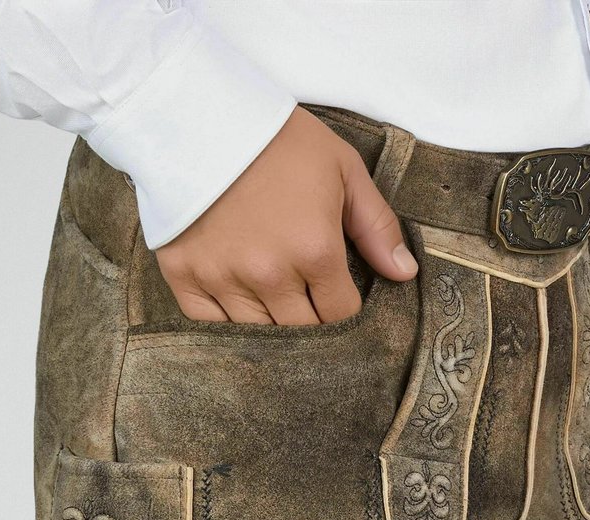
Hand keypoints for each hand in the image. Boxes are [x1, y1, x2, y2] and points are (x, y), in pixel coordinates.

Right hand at [153, 106, 417, 324]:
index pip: (341, 316)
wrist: (198, 112)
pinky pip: (211, 326)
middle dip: (312, 325)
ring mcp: (223, 279)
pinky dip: (227, 325)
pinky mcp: (184, 277)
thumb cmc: (277, 139)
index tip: (340, 301)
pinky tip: (238, 307)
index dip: (344, 313)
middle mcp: (270, 274)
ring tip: (275, 308)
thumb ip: (376, 226)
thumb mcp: (342, 169)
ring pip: (258, 337)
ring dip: (271, 328)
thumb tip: (404, 274)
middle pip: (302, 334)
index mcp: (314, 250)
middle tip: (309, 308)